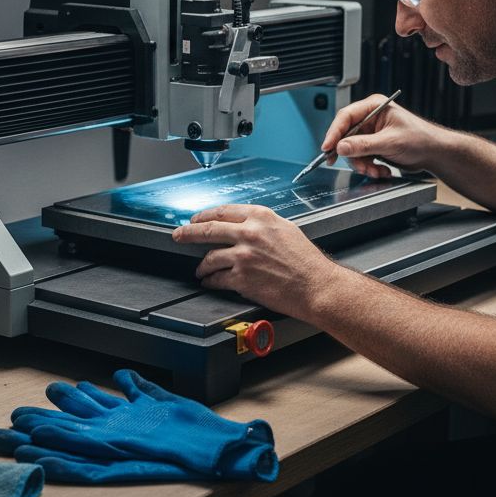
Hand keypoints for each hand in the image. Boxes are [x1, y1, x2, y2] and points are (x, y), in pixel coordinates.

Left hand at [172, 204, 346, 320]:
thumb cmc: (307, 262)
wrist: (317, 286)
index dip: (204, 215)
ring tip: (200, 270)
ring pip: (209, 257)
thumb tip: (244, 226)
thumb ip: (263, 225)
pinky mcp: (241, 278)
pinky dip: (210, 281)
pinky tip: (210, 282)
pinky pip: (217, 278)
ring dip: (201, 265)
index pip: (223, 211)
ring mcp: (243, 256)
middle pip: (207, 229)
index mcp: (261, 217)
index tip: (195, 219)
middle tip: (178, 235)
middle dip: (187, 232)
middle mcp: (250, 233)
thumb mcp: (286, 230)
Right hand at [321, 94, 444, 177]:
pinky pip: (361, 158)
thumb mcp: (390, 142)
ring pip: (352, 150)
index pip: (345, 117)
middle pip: (346, 136)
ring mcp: (371, 133)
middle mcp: (370, 118)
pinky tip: (381, 170)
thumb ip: (363, 145)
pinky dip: (369, 167)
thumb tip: (341, 147)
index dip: (334, 133)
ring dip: (363, 164)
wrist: (434, 154)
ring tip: (376, 170)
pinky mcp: (373, 146)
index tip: (328, 148)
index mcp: (374, 107)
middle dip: (352, 155)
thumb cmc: (420, 139)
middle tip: (358, 166)